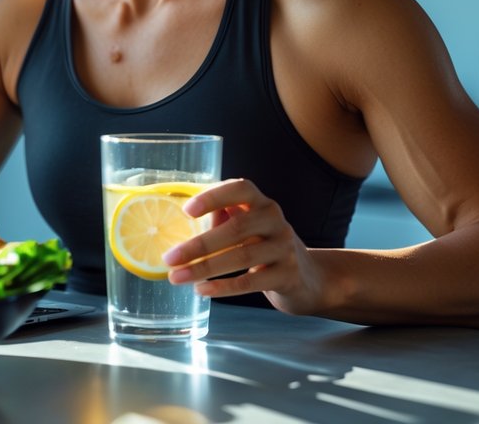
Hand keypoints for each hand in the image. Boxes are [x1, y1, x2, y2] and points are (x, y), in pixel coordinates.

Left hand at [162, 178, 326, 314]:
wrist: (309, 278)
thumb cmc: (264, 247)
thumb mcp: (248, 228)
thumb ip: (222, 219)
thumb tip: (184, 220)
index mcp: (262, 203)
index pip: (241, 189)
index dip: (214, 196)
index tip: (186, 210)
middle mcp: (276, 221)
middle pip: (236, 228)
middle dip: (198, 245)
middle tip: (169, 258)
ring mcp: (285, 248)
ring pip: (241, 257)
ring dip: (204, 268)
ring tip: (177, 277)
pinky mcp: (288, 276)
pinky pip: (250, 282)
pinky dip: (223, 287)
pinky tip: (201, 290)